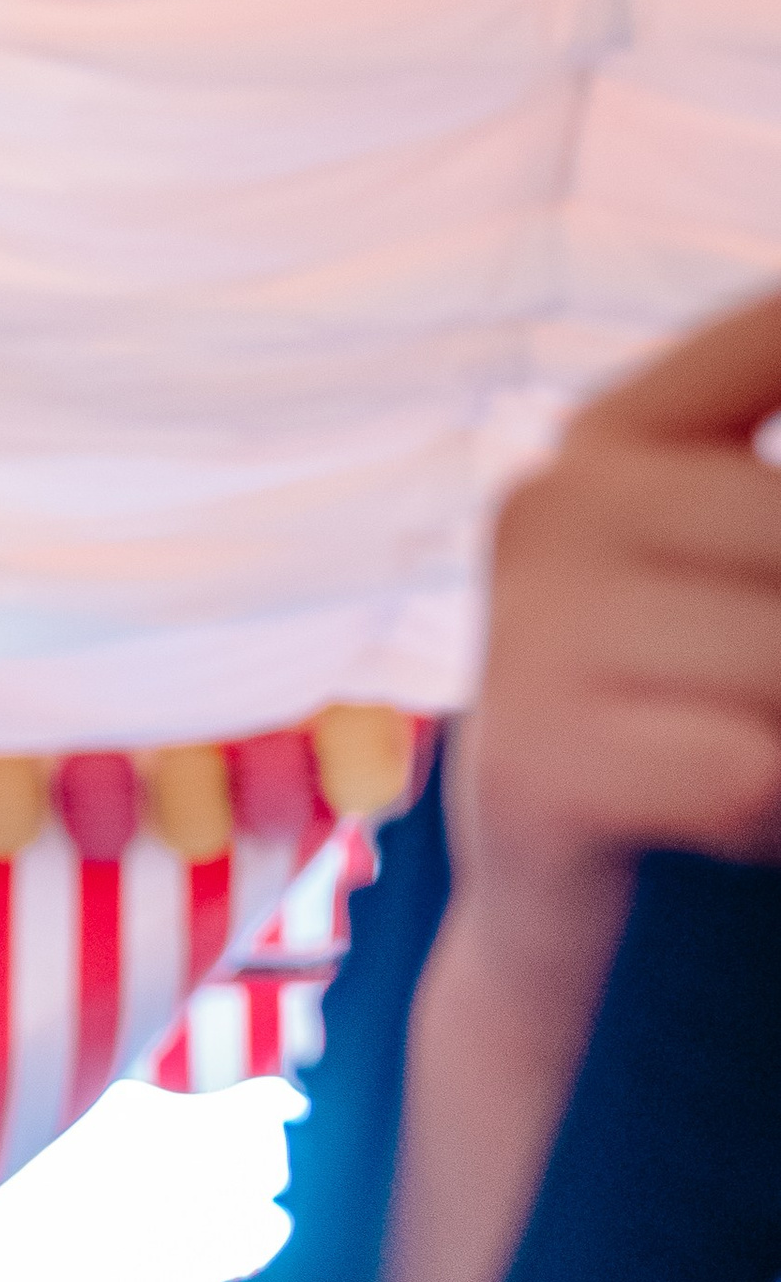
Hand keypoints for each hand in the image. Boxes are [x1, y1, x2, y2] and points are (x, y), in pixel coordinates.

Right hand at [378, 288, 780, 1281]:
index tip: (764, 586)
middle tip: (756, 707)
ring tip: (755, 772)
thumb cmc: (696, 742)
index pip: (776, 336)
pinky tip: (746, 834)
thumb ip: (774, 528)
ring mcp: (527, 632)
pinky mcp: (539, 762)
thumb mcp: (750, 591)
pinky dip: (780, 818)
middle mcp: (549, 507)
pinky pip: (755, 769)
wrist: (569, 946)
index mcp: (610, 441)